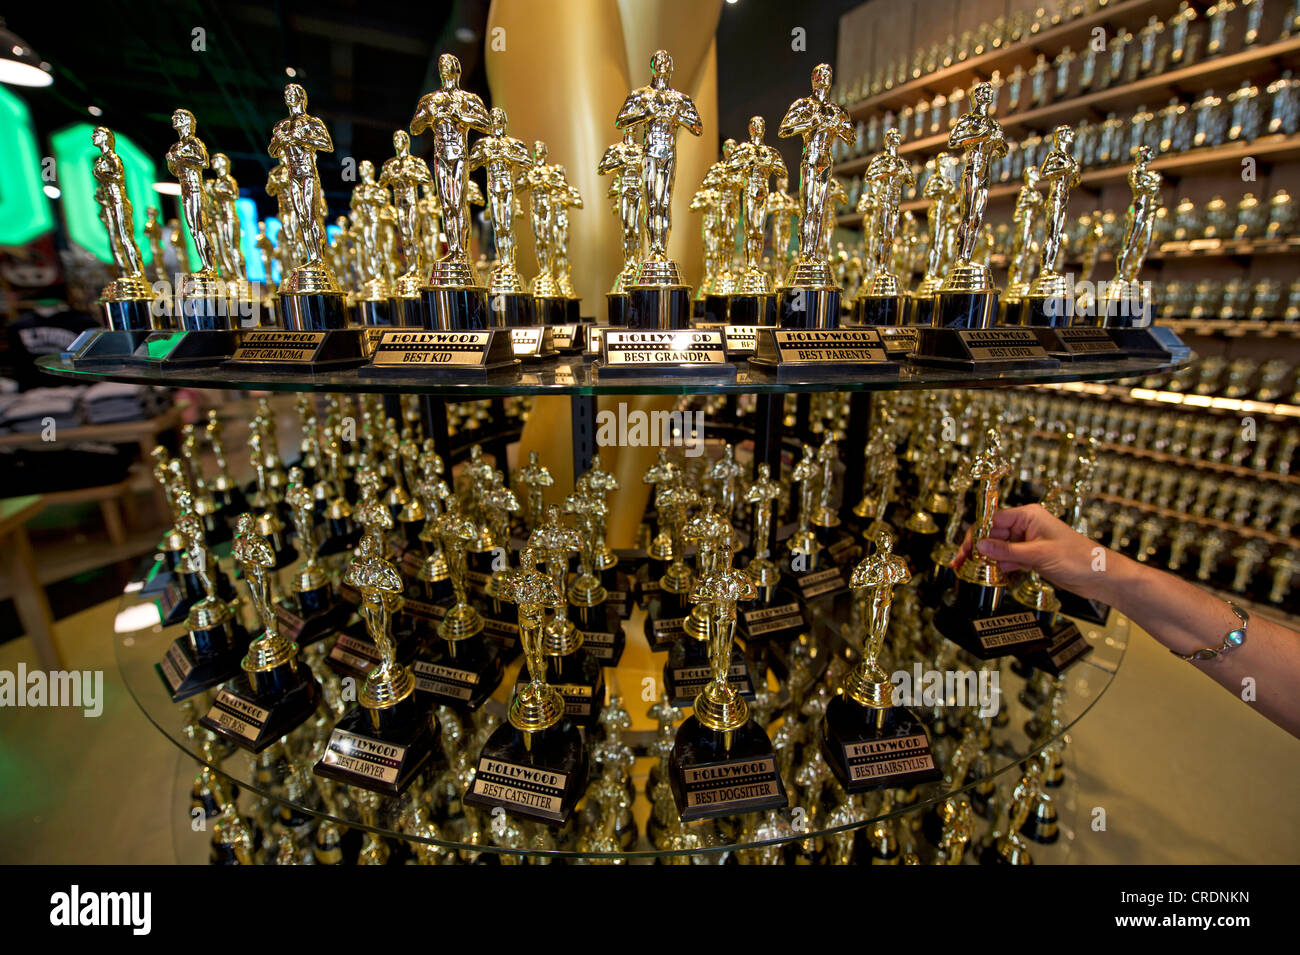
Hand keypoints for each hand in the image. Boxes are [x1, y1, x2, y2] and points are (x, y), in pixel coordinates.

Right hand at [953, 504, 1111, 601]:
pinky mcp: (1032, 557)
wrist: (1100, 576)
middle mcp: (1027, 526)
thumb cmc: (1079, 558)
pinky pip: (1008, 559)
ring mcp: (1028, 542)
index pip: (994, 519)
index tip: (965, 548)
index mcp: (1029, 515)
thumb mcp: (1039, 554)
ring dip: (985, 559)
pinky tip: (988, 574)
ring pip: (999, 548)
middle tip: (960, 561)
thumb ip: (1008, 551)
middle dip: (977, 547)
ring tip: (968, 569)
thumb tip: (981, 547)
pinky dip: (998, 566)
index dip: (977, 534)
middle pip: (993, 534)